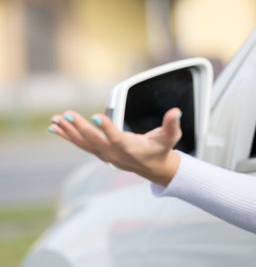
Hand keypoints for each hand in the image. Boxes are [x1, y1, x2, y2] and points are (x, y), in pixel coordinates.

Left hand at [48, 107, 182, 185]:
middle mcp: (115, 153)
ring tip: (55, 120)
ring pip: (84, 143)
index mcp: (131, 148)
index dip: (107, 128)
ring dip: (68, 131)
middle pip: (95, 140)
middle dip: (80, 127)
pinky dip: (68, 135)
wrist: (154, 168)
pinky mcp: (100, 152)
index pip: (117, 138)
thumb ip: (172, 125)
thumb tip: (176, 112)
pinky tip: (54, 127)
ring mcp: (105, 154)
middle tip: (67, 114)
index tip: (96, 116)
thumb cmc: (162, 149)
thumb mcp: (170, 137)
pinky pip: (81, 144)